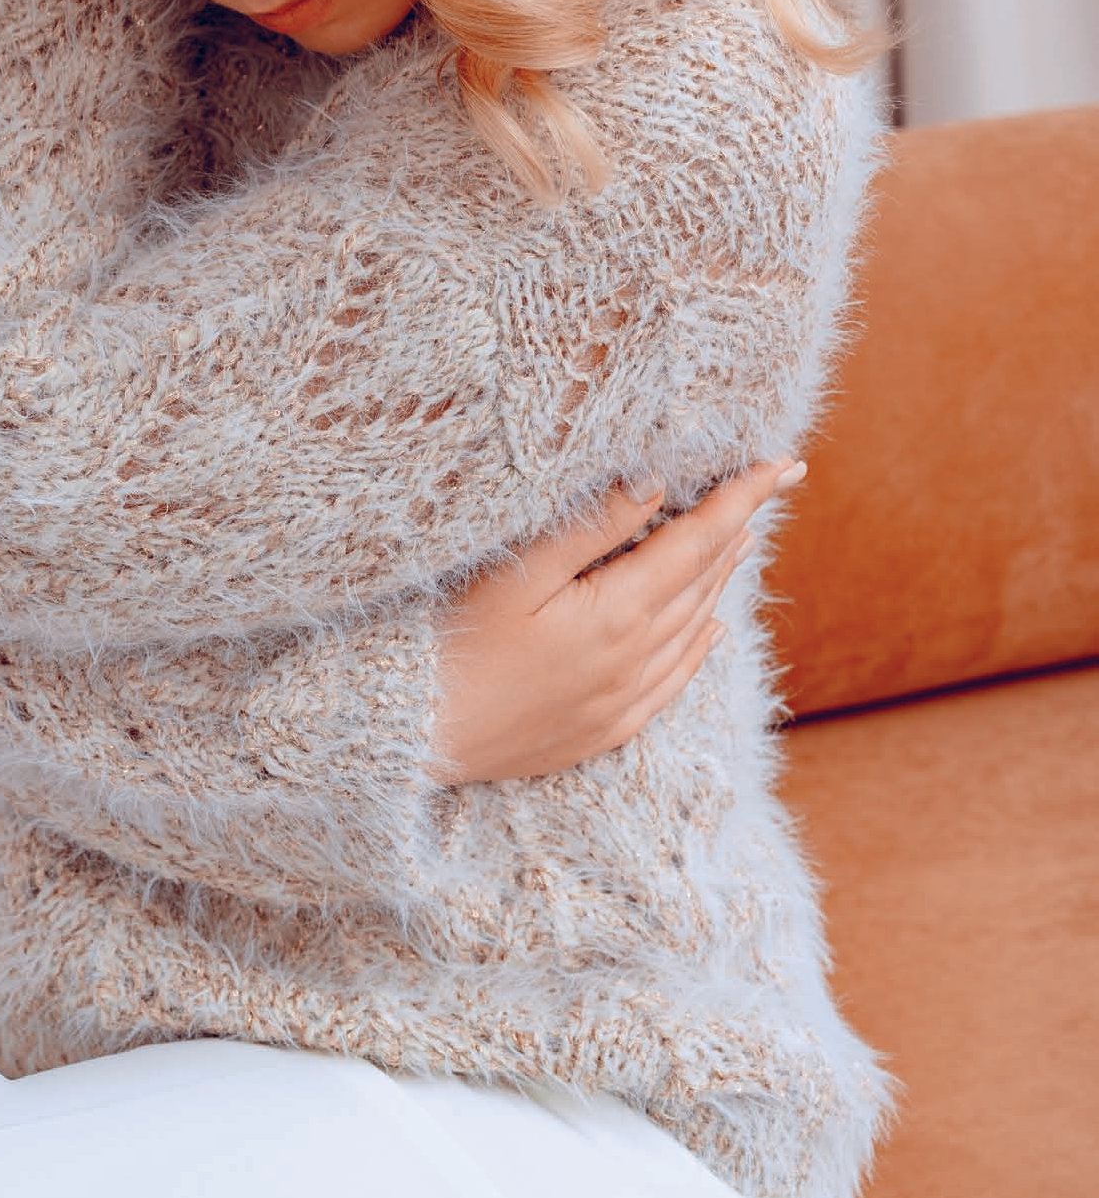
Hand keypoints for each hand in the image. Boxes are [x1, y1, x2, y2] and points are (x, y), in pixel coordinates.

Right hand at [428, 458, 803, 782]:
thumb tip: (655, 487)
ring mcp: (621, 701)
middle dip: (736, 532)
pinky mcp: (601, 731)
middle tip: (764, 488)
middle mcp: (634, 661)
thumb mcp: (515, 572)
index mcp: (618, 614)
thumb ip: (590, 529)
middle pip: (702, 583)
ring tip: (740, 543)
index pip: (698, 542)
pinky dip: (699, 647)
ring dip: (719, 582)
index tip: (781, 464)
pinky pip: (673, 682)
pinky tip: (710, 632)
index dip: (741, 500)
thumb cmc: (452, 640)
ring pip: (692, 630)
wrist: (415, 733)